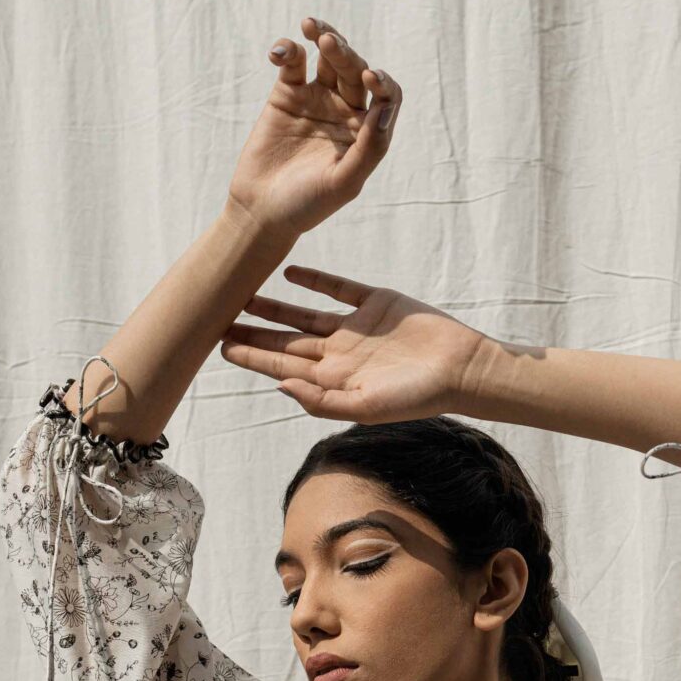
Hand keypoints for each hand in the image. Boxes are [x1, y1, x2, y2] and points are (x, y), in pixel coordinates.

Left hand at [219, 264, 494, 422]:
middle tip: (218, 316)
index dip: (252, 355)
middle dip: (253, 330)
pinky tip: (289, 273)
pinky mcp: (376, 303)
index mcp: (334, 380)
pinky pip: (338, 289)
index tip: (220, 344)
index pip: (283, 366)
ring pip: (304, 315)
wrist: (462, 369)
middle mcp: (340, 355)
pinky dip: (314, 281)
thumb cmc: (419, 397)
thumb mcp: (367, 406)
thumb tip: (279, 385)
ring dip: (274, 305)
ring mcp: (356, 328)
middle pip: (286, 340)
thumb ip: (322, 400)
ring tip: (244, 294)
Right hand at [226, 17, 401, 239]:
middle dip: (345, 53)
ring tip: (311, 29)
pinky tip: (280, 53)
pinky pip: (293, 62)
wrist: (262, 211)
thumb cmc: (307, 205)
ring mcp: (317, 99)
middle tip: (328, 44)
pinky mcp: (287, 93)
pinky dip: (288, 50)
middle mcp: (346, 111)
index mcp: (367, 133)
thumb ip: (370, 148)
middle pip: (354, 69)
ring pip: (327, 57)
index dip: (382, 81)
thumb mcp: (344, 183)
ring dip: (324, 37)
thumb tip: (384, 107)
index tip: (369, 77)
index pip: (386, 96)